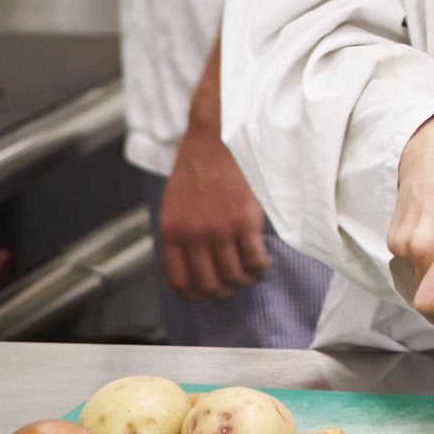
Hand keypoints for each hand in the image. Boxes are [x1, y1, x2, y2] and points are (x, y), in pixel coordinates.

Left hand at [159, 122, 273, 301]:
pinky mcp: (244, 221)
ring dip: (245, 280)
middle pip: (209, 285)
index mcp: (171, 233)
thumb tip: (195, 262)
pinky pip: (254, 260)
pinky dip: (260, 267)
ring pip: (234, 276)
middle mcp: (193, 236)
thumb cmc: (197, 166)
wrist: (215, 137)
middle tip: (235, 282)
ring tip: (252, 271)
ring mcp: (219, 230)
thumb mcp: (174, 204)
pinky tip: (262, 260)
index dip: (197, 296)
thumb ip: (181, 234)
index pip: (181, 282)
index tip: (209, 294)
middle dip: (224, 290)